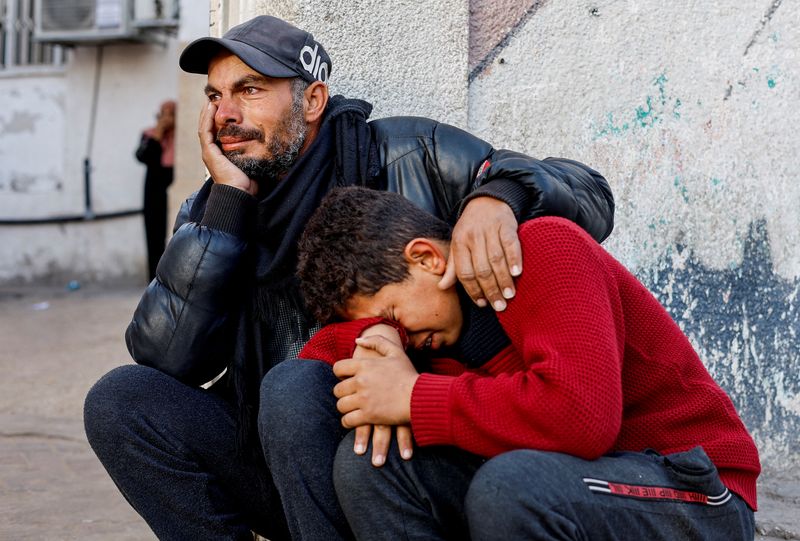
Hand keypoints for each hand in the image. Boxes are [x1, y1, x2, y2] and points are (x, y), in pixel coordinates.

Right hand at [198, 102, 257, 195]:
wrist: (240, 193)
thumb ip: (250, 152)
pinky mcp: (209, 152)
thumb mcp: (249, 162)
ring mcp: (208, 152)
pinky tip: (210, 108)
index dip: (216, 119)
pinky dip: (206, 119)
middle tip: (213, 99)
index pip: (215, 132)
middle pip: (207, 128)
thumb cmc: (247, 182)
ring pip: (204, 127)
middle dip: (209, 113)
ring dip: (206, 113)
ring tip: (210, 100)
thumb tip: (263, 144)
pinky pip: (205, 131)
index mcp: (219, 155)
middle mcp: (211, 152)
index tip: (221, 107)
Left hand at [348, 324, 411, 465]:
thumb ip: (377, 341)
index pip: (338, 368)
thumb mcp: (396, 352)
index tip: (347, 379)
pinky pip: (347, 420)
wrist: (420, 397)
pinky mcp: (368, 416)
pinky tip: (354, 420)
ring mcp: (363, 399)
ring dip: (346, 407)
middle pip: (338, 389)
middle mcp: (361, 381)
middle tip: (352, 395)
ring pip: (341, 405)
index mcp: (364, 365)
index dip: (340, 374)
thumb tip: (357, 340)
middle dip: (343, 393)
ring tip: (353, 408)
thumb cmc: (409, 374)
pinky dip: (348, 422)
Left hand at [438, 196, 521, 310]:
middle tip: (499, 306)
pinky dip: (514, 259)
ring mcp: (490, 230)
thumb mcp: (457, 244)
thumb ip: (453, 267)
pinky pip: (510, 244)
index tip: (482, 304)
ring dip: (503, 279)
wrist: (487, 200)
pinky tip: (517, 273)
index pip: (464, 272)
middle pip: (481, 269)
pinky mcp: (506, 225)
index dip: (473, 290)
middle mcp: (473, 237)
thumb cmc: (470, 228)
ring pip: (496, 259)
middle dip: (490, 290)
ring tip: (509, 296)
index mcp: (459, 243)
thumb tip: (442, 287)